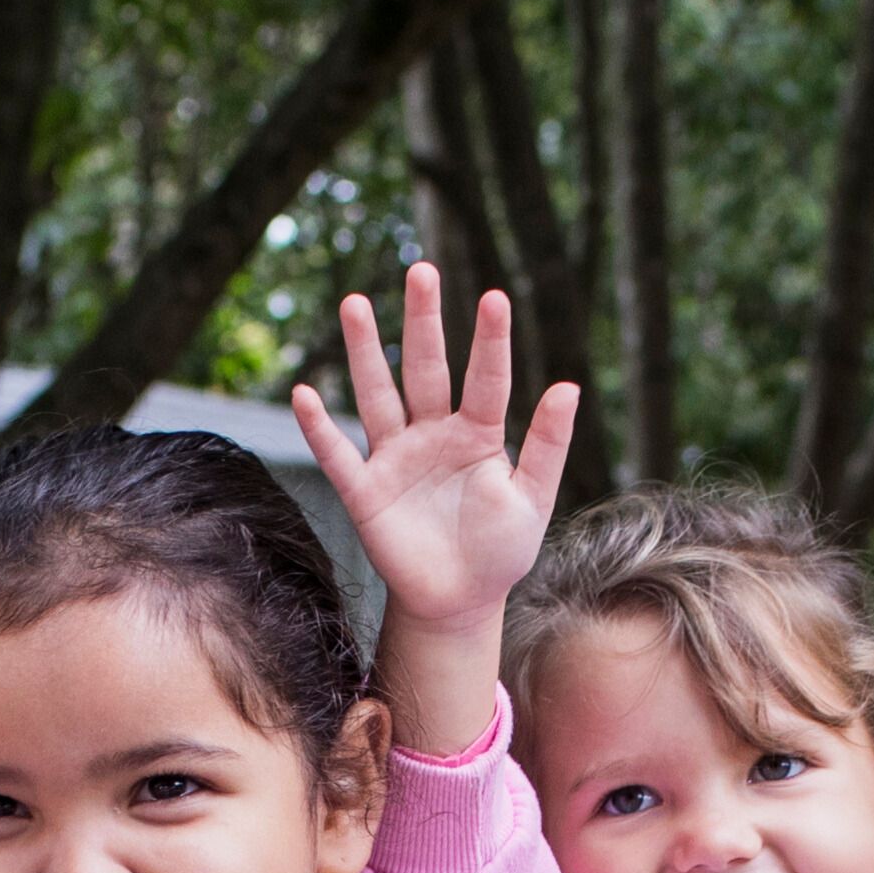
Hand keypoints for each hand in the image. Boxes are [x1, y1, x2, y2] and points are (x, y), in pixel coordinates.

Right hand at [291, 264, 577, 635]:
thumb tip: (568, 385)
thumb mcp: (532, 498)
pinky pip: (338, 454)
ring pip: (377, 395)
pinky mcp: (365, 492)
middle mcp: (433, 433)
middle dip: (423, 321)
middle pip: (425, 368)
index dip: (490, 341)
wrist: (459, 601)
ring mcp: (395, 458)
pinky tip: (305, 394)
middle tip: (421, 271)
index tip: (495, 297)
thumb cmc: (500, 549)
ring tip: (355, 303)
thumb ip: (547, 445)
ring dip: (366, 352)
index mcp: (478, 433)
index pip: (486, 378)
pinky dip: (319, 428)